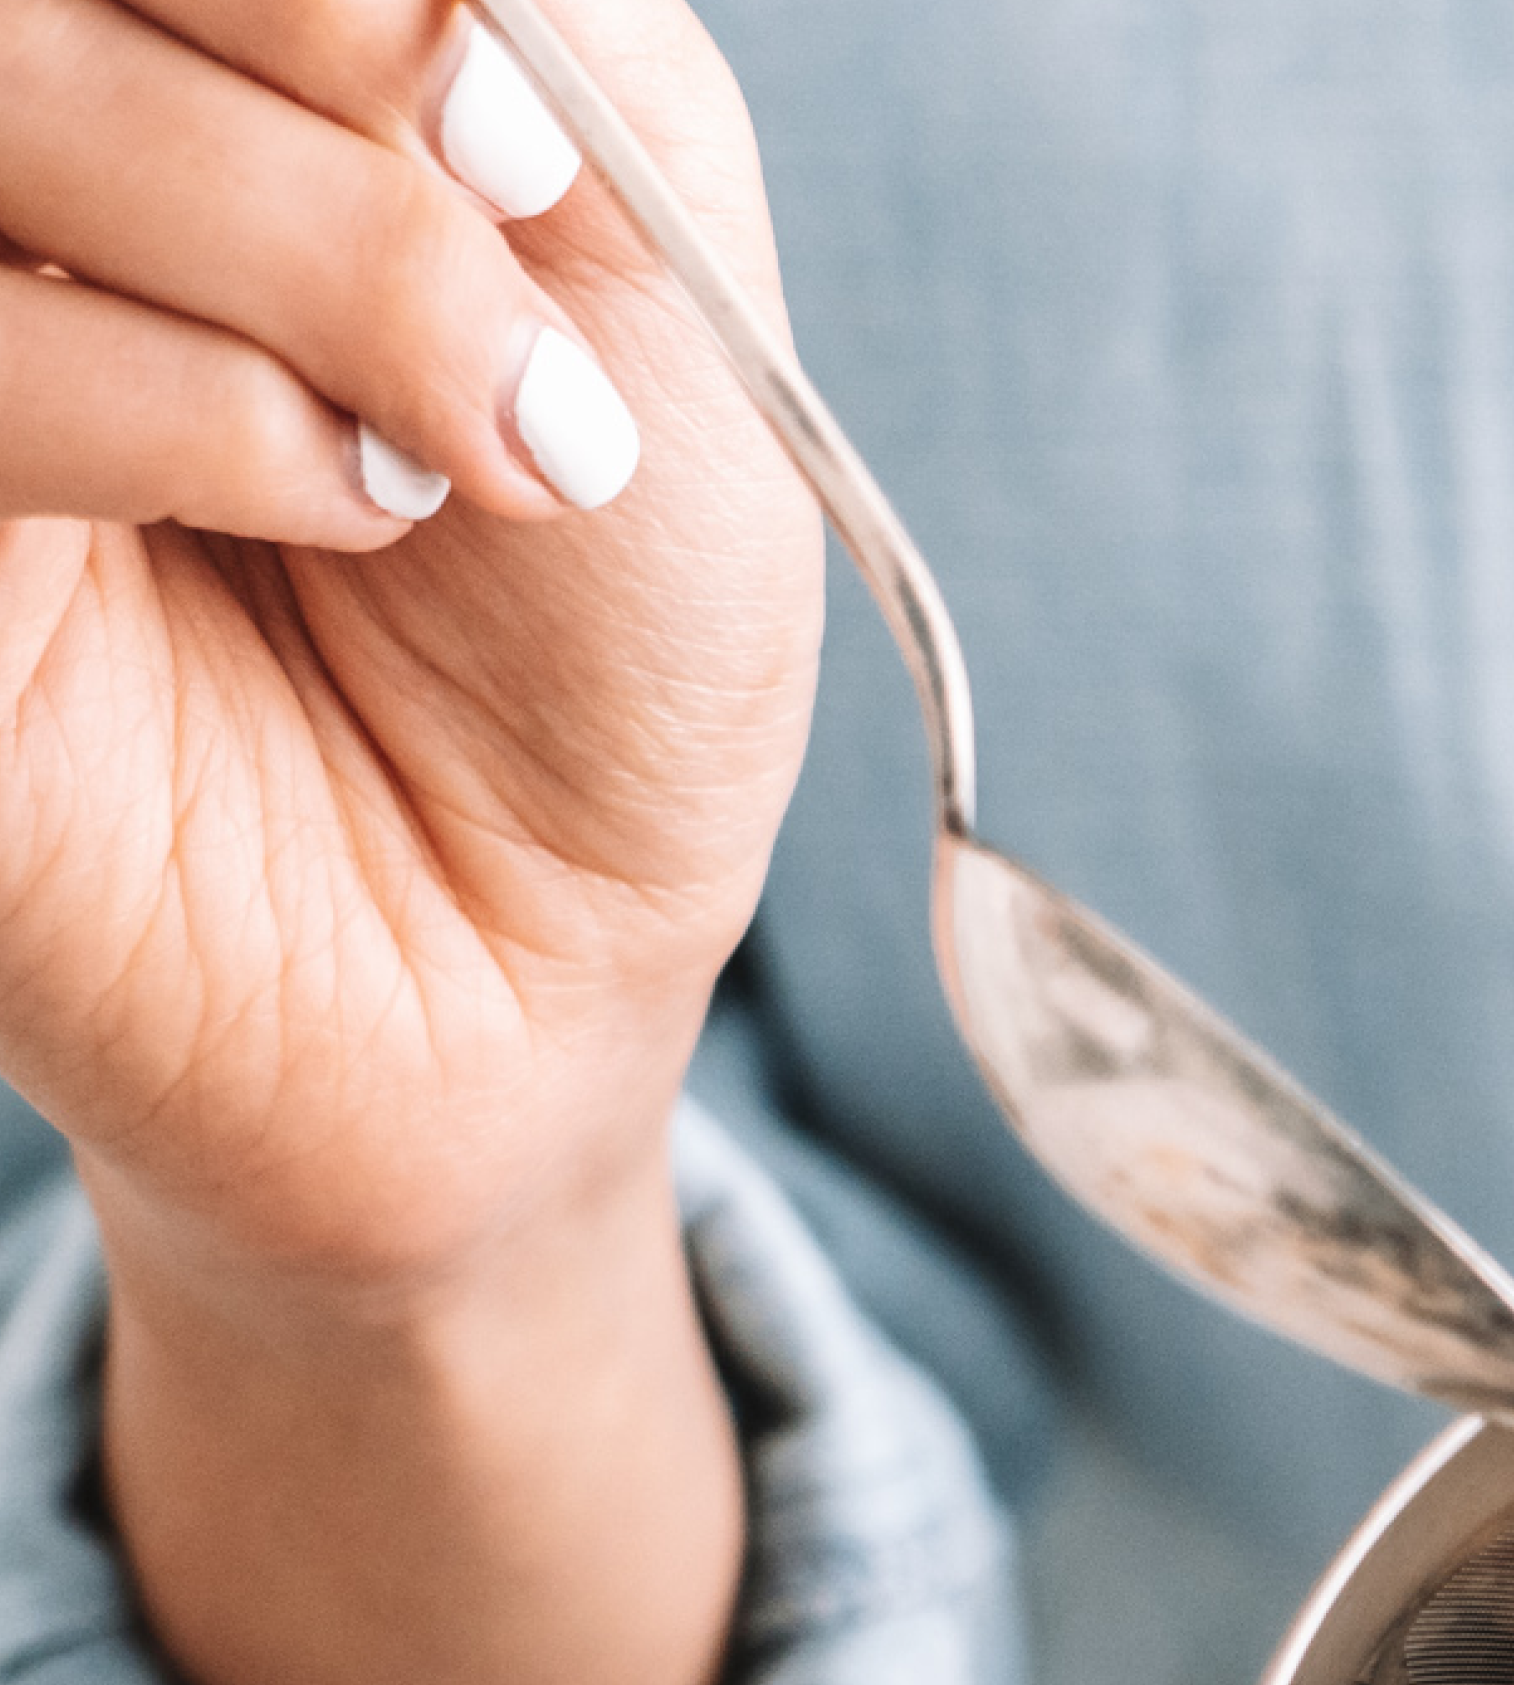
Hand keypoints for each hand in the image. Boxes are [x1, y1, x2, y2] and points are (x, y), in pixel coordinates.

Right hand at [1, 0, 821, 1684]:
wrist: (544, 961)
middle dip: (320, 43)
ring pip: (5, 97)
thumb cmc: (594, 630)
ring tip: (485, 436)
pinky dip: (196, 404)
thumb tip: (451, 1)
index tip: (524, 127)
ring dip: (304, 246)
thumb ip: (552, 54)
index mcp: (179, 57)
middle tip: (512, 219)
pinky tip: (349, 506)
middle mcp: (24, 156)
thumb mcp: (650, 285)